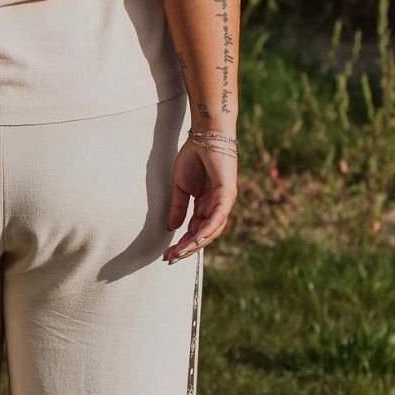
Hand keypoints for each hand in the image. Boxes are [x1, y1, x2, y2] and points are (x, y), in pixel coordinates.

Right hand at [164, 136, 237, 261]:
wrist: (206, 135)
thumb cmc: (194, 157)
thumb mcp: (180, 187)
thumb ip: (178, 207)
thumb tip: (172, 227)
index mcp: (206, 206)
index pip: (194, 231)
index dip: (181, 243)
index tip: (167, 254)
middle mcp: (216, 207)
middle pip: (203, 235)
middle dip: (187, 248)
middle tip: (170, 258)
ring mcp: (224, 202)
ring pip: (212, 231)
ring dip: (195, 244)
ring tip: (179, 253)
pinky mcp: (227, 195)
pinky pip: (218, 218)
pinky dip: (208, 230)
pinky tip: (196, 240)